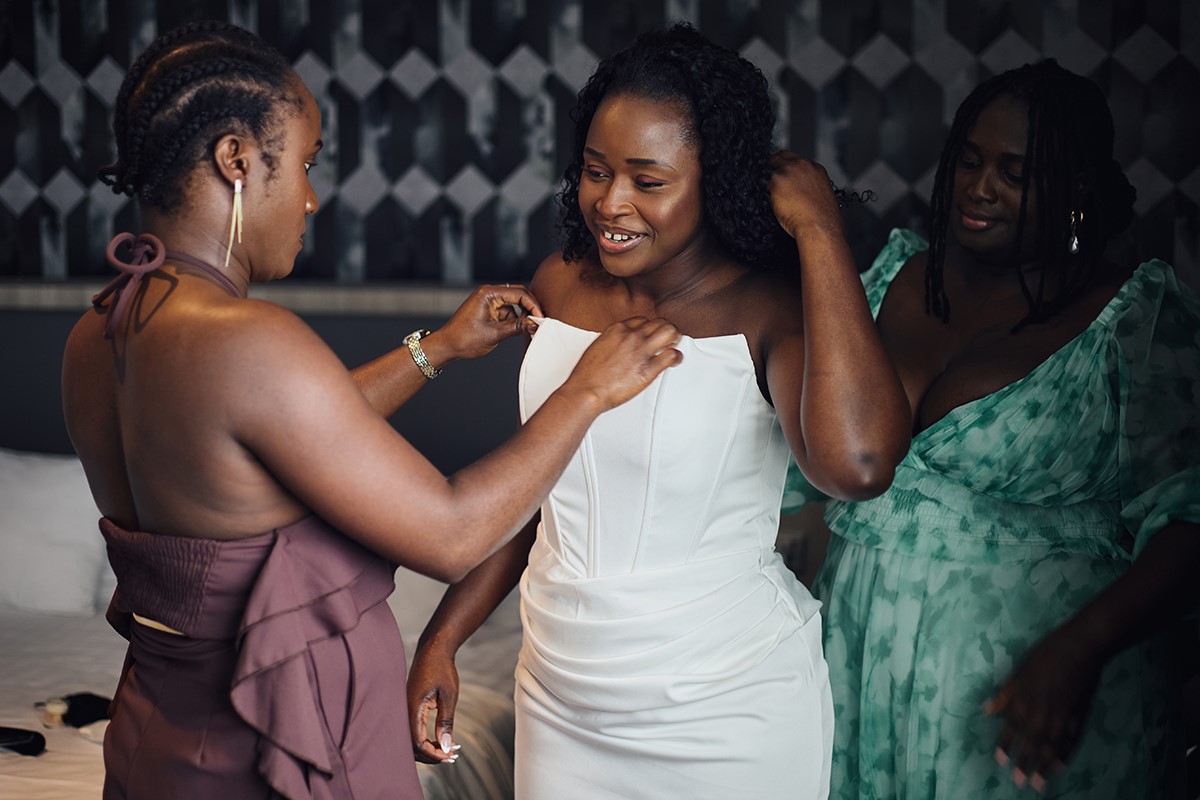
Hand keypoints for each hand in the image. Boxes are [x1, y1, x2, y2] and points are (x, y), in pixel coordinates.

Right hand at [407, 644, 461, 764]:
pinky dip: (424, 739)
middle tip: (450, 756)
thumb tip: (446, 746)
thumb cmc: (442, 669)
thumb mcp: (449, 696)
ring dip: (427, 748)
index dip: (433, 754)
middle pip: (411, 746)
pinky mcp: (407, 708)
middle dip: (430, 755)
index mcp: (412, 708)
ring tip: (446, 749)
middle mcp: (404, 711)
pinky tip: (438, 739)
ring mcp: (404, 709)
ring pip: (410, 740)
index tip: (449, 755)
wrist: (432, 649)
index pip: (417, 743)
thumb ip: (446, 721)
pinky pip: (412, 730)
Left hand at [437, 283, 542, 360]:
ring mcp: (489, 300)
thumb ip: (518, 327)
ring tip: (525, 330)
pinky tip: (515, 330)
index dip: (533, 306)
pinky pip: (507, 311)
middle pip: (519, 295)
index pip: (520, 293)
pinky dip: (514, 320)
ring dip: (521, 316)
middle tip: (538, 322)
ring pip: (514, 304)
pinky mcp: (489, 309)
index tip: (541, 319)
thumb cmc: (464, 338)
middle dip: (530, 309)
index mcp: (488, 293)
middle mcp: (489, 293)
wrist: (447, 345)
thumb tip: (535, 325)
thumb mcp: (495, 334)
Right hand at [564, 317, 682, 410]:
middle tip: (668, 339)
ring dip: (675, 337)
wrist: (587, 391)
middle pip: (659, 322)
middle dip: (665, 330)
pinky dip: (677, 357)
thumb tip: (619, 347)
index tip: (651, 334)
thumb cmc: (587, 376)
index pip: (642, 320)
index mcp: (617, 329)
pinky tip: (674, 361)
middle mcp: (631, 336)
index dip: (650, 327)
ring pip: (669, 331)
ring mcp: (641, 350)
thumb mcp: (597, 348)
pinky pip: (672, 355)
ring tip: (673, 345)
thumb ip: (612, 343)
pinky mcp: (649, 368)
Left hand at [768, 151, 844, 239]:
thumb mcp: (819, 193)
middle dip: (774, 167)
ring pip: (772, 173)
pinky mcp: (776, 180)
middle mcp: (801, 165)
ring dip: (772, 185)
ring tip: (782, 202)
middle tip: (772, 181)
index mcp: (814, 168)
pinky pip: (766, 185)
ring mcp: (788, 171)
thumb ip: (806, 183)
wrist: (818, 225)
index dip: (785, 164)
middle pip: (780, 158)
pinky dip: (768, 194)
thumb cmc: (821, 217)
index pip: (794, 159)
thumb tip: (795, 186)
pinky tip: (778, 204)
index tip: (780, 169)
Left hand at [983, 624, 1103, 792]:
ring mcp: (1063, 715)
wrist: (1082, 648)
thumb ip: (1005, 694)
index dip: (1005, 745)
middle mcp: (1043, 711)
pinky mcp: (1080, 715)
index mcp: (1025, 699)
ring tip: (1039, 784)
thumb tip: (986, 710)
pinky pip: (1072, 740)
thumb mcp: (1019, 671)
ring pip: (1052, 746)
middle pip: (1032, 742)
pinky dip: (1065, 755)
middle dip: (1025, 763)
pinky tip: (1060, 766)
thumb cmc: (1046, 654)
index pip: (1012, 728)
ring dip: (1044, 766)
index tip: (1000, 761)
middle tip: (1019, 783)